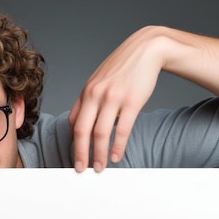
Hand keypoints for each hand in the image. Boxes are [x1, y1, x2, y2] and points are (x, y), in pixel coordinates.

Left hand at [68, 26, 163, 172]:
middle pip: (82, 130)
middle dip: (80, 153)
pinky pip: (122, 129)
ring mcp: (113, 98)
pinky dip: (118, 146)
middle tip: (81, 169)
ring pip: (100, 133)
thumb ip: (92, 98)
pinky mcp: (131, 101)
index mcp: (86, 90)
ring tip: (100, 167)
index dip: (72, 141)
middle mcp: (96, 94)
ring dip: (99, 154)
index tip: (75, 154)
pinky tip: (117, 156)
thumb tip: (87, 121)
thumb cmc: (124, 66)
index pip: (72, 121)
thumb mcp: (101, 79)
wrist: (146, 49)